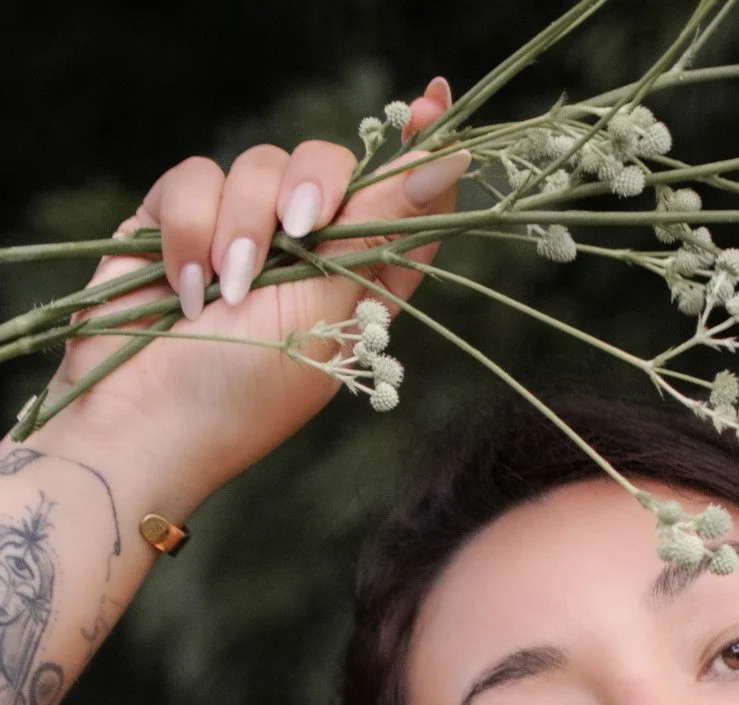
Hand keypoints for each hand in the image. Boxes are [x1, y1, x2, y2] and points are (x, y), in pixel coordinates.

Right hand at [30, 77, 470, 510]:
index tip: (428, 105)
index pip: (397, 204)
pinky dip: (188, 229)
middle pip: (328, 165)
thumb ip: (378, 228)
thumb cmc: (245, 392)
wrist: (143, 420)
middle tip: (302, 226)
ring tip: (227, 290)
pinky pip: (193, 177)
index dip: (416, 154)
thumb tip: (451, 164)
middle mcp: (300, 253)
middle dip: (316, 185)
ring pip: (258, 164)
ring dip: (243, 225)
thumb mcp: (326, 311)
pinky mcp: (176, 223)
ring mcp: (236, 233)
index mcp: (353, 281)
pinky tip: (184, 288)